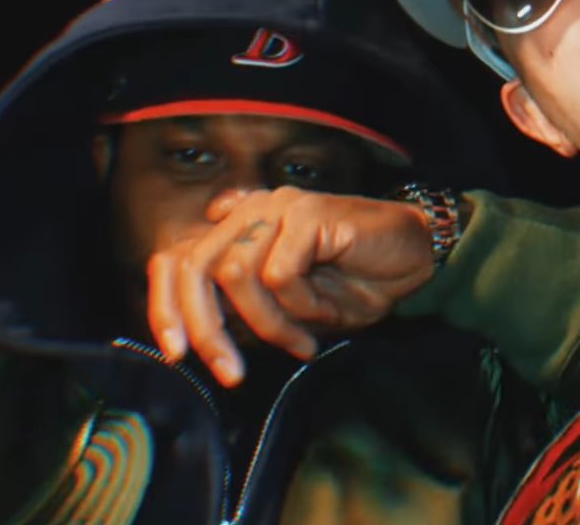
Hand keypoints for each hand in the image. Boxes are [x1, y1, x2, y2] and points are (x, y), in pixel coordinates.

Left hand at [145, 187, 436, 386]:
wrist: (416, 257)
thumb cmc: (355, 282)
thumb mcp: (290, 309)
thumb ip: (245, 311)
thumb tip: (201, 337)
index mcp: (237, 231)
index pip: (175, 261)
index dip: (163, 307)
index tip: (175, 355)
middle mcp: (250, 212)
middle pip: (194, 268)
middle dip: (206, 328)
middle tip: (231, 372)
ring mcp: (277, 207)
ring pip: (236, 276)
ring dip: (269, 324)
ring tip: (302, 341)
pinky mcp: (305, 213)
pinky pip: (278, 275)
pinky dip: (301, 305)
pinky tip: (325, 310)